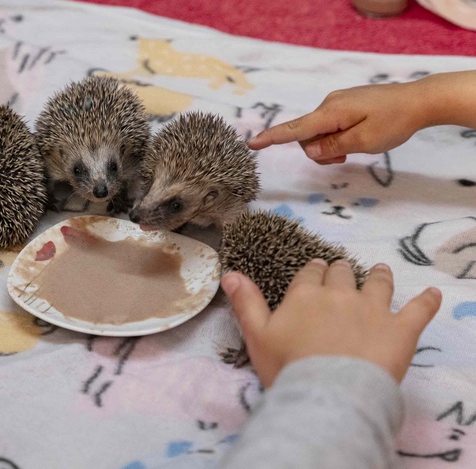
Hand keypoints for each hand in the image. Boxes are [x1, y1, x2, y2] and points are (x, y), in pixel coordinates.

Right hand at [221, 259, 441, 387]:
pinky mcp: (401, 328)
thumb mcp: (257, 335)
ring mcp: (373, 309)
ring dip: (379, 276)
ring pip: (379, 283)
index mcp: (305, 295)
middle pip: (342, 274)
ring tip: (381, 272)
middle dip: (342, 272)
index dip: (313, 273)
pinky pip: (419, 309)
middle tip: (343, 275)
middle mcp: (339, 294)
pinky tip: (433, 294)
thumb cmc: (288, 367)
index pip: (310, 275)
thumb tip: (230, 272)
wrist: (329, 392)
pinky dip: (427, 301)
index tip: (317, 271)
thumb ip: (246, 302)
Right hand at [247, 81, 429, 163]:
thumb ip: (332, 147)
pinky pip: (331, 124)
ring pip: (319, 131)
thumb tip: (308, 149)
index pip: (294, 129)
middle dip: (318, 151)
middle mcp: (329, 104)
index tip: (251, 144)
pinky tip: (358, 137)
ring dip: (330, 145)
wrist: (420, 100)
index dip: (272, 138)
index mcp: (330, 113)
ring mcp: (338, 102)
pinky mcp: (347, 103)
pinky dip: (337, 136)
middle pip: (307, 135)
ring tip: (355, 148)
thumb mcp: (363, 142)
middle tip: (345, 157)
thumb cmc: (394, 121)